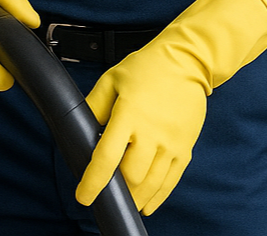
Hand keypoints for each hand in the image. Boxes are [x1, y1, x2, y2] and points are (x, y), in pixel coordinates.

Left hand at [77, 0, 266, 214]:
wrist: (186, 62)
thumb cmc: (145, 68)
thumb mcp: (111, 79)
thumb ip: (94, 106)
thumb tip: (80, 129)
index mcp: (129, 114)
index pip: (107, 157)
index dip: (93, 181)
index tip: (83, 196)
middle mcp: (152, 133)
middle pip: (132, 176)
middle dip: (116, 188)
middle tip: (104, 191)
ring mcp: (172, 143)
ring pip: (151, 184)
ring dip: (135, 198)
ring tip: (122, 201)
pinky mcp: (185, 148)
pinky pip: (171, 181)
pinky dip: (157, 197)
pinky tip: (145, 204)